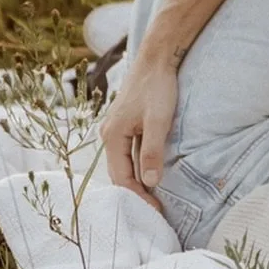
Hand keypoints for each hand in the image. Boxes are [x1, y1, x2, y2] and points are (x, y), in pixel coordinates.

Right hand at [100, 54, 178, 202]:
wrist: (157, 58)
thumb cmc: (157, 87)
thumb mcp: (158, 120)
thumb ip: (152, 151)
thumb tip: (150, 182)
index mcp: (112, 136)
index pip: (122, 178)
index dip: (138, 196)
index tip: (156, 211)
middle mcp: (109, 135)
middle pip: (119, 173)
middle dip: (136, 193)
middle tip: (155, 211)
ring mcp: (116, 129)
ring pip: (124, 163)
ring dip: (137, 180)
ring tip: (154, 198)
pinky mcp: (125, 124)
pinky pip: (128, 153)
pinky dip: (138, 166)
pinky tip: (151, 174)